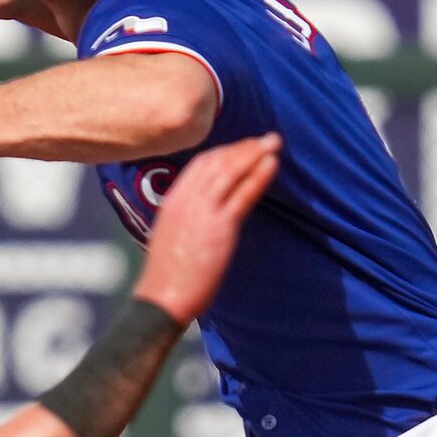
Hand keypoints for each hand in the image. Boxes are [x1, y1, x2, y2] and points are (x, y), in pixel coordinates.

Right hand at [132, 134, 281, 322]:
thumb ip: (187, 218)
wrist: (162, 297)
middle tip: (266, 139)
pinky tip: (272, 164)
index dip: (225, 152)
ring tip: (274, 143)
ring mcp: (203, 211)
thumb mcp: (171, 235)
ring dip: (255, 153)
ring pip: (231, 171)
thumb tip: (203, 216)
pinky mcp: (220, 227)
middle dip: (244, 147)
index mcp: (174, 199)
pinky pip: (243, 194)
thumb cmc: (167, 275)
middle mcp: (187, 199)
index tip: (242, 148)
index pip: (201, 164)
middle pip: (218, 161)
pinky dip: (259, 176)